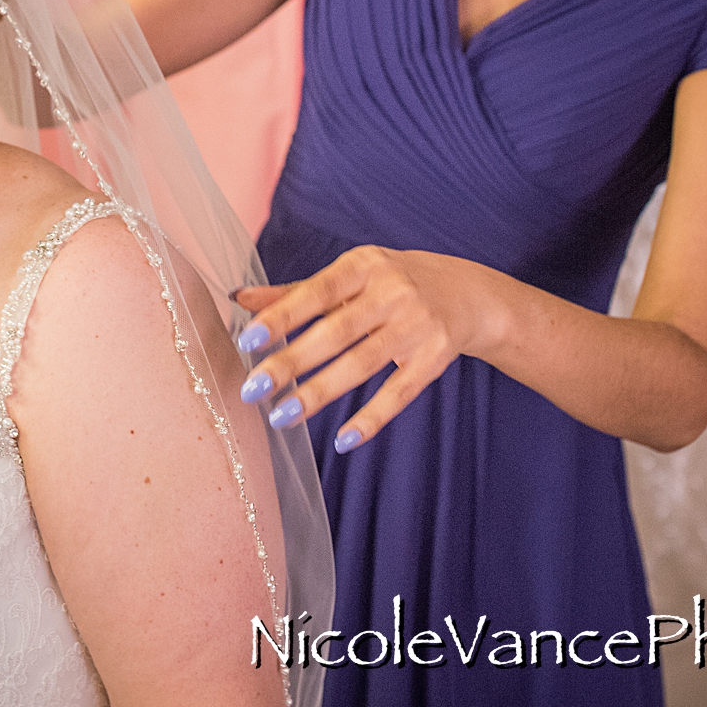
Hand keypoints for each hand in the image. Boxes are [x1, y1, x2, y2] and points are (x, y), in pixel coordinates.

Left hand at [234, 246, 493, 454]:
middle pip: (336, 332)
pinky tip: (342, 441)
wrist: (467, 293)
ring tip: (281, 416)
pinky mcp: (435, 359)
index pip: (316, 291)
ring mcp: (416, 326)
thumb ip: (296, 292)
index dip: (282, 315)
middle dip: (292, 362)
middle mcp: (392, 293)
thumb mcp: (350, 276)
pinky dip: (371, 418)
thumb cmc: (392, 283)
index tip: (248, 340)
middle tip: (253, 389)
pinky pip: (399, 393)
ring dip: (320, 393)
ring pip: (362, 364)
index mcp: (363, 266)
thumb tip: (239, 298)